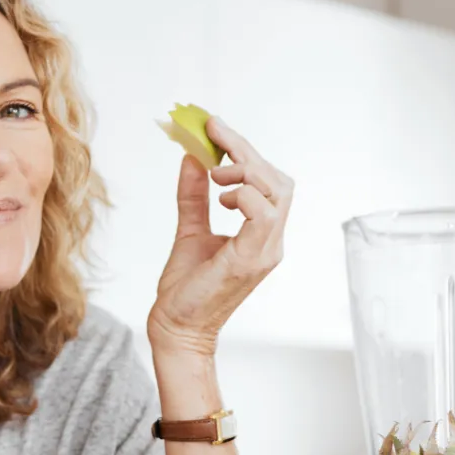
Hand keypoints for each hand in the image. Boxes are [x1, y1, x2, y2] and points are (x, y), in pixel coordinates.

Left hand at [146, 119, 293, 357]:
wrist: (176, 328)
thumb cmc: (185, 288)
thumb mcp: (190, 230)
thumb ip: (194, 196)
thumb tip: (192, 158)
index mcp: (262, 234)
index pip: (269, 181)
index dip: (245, 150)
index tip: (215, 127)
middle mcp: (271, 241)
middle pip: (278, 180)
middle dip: (246, 151)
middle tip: (213, 136)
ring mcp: (266, 251)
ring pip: (277, 192)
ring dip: (245, 171)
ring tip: (215, 177)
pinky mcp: (252, 260)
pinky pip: (262, 214)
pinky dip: (243, 196)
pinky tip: (220, 198)